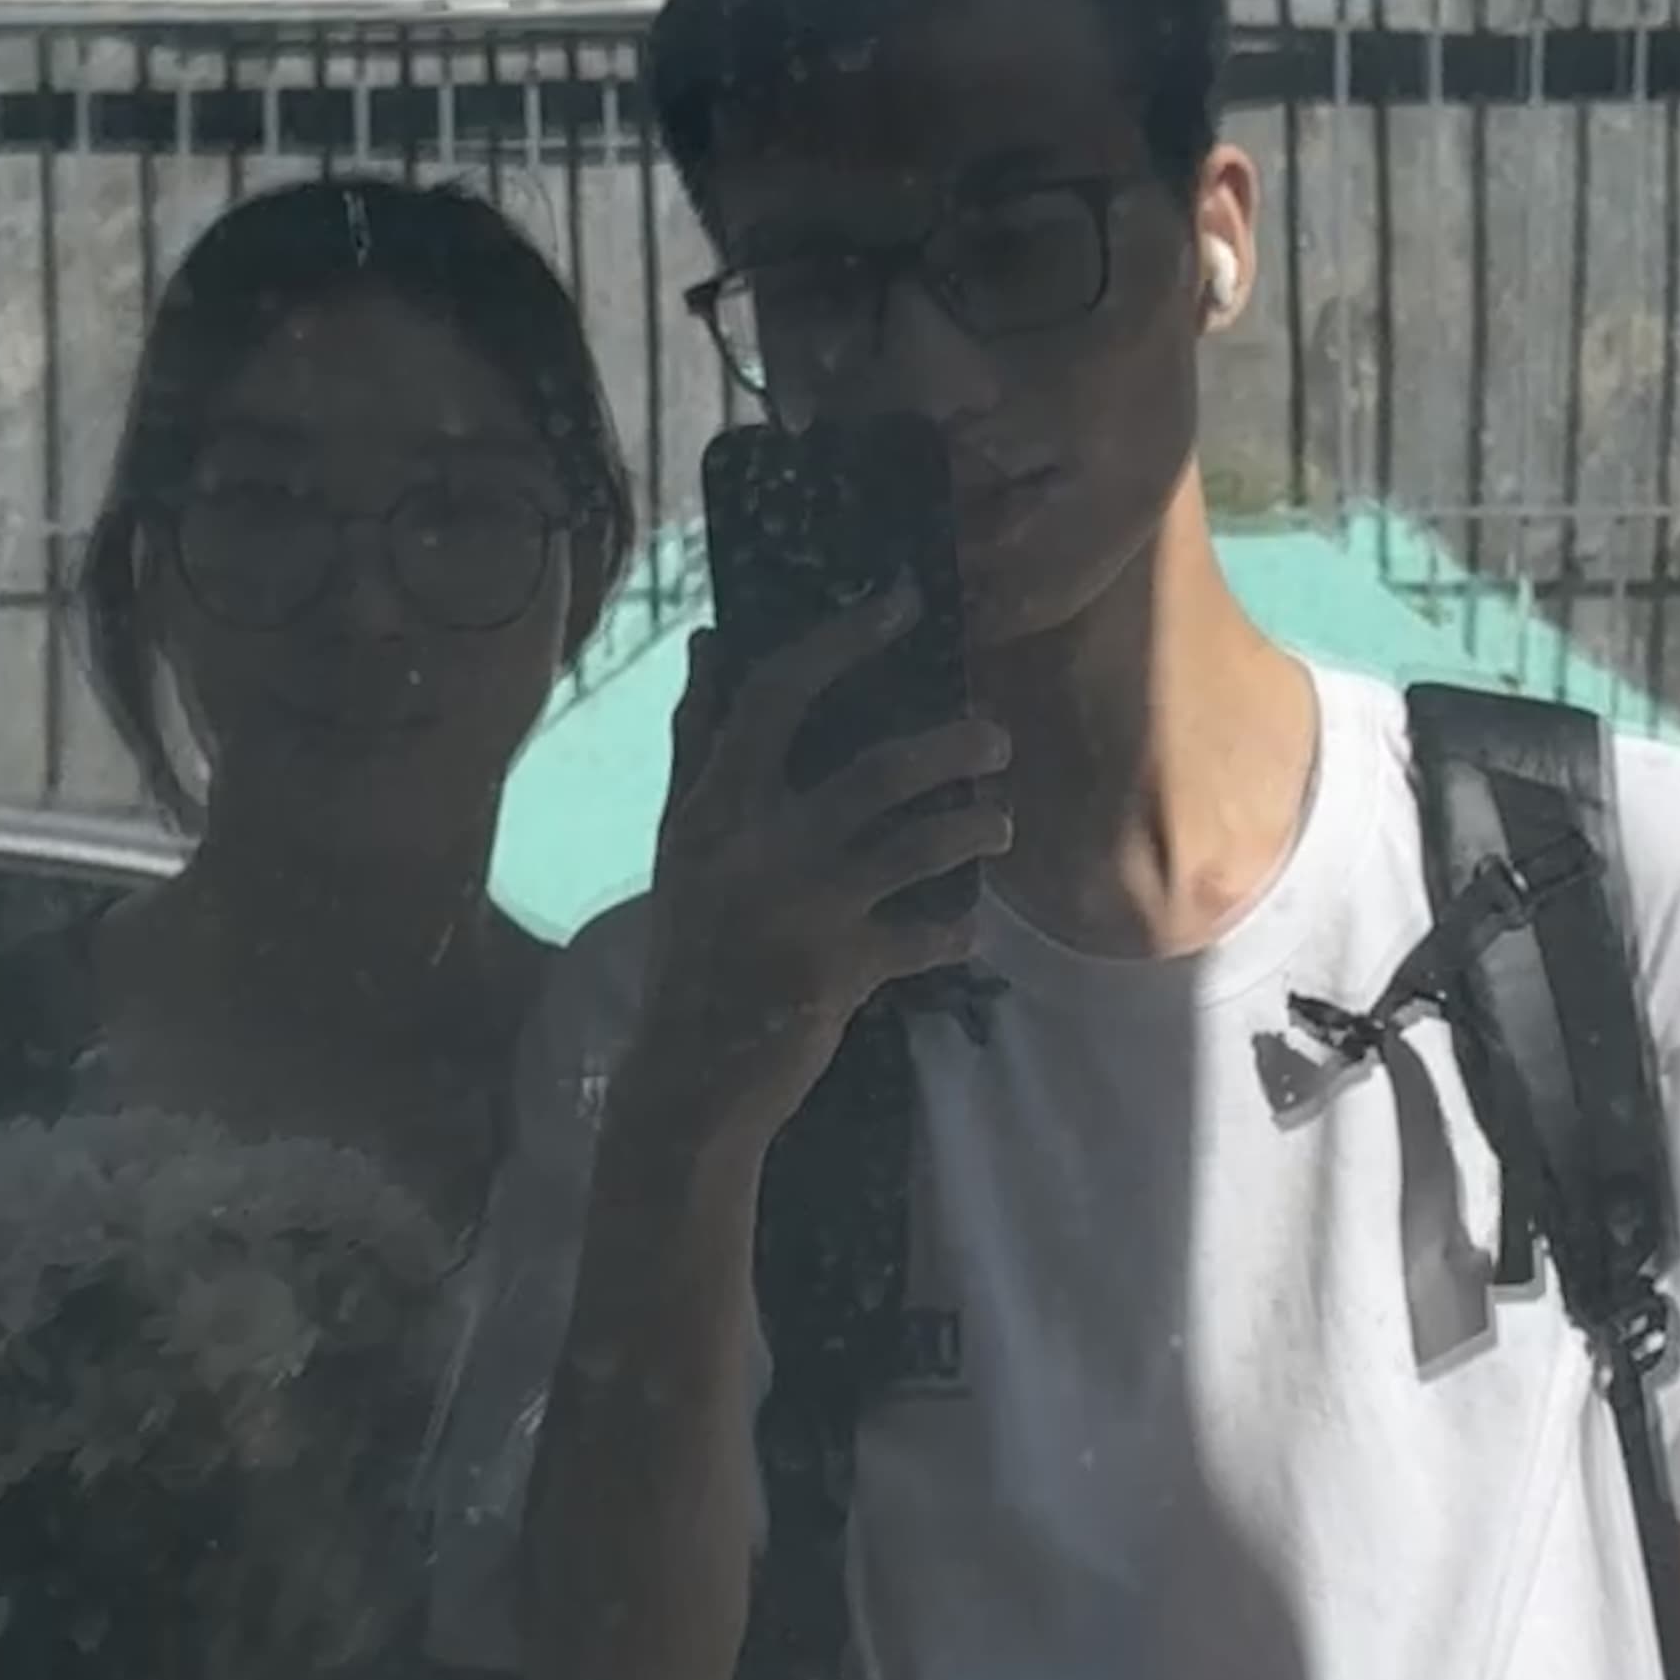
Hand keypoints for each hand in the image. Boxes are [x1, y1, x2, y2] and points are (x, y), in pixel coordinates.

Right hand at [630, 591, 1014, 1140]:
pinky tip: (968, 927)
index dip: (843, 640)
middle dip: (952, 746)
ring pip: (917, 845)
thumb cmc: (692, 951)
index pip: (776, 697)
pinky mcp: (840, 972)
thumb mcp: (680, 846)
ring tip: (999, 822)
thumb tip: (707, 644)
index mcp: (714, 808)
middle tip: (996, 737)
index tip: (901, 600)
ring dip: (972, 827)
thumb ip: (696, 746)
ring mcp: (802, 910)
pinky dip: (955, 930)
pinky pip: (926, 935)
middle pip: (874, 770)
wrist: (690, 1078)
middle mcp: (756, 849)